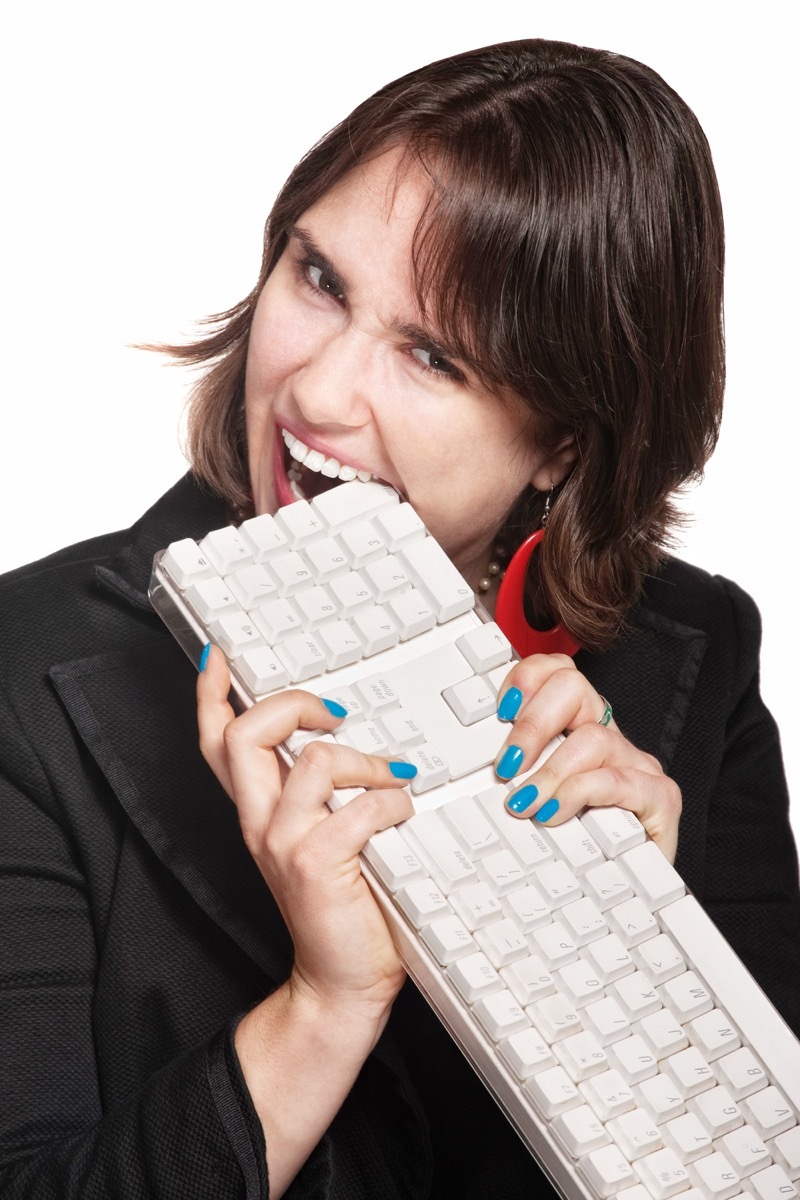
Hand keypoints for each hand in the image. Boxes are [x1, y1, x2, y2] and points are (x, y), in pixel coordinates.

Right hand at [196, 646, 414, 1019]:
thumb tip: (349, 739)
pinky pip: (362, 806)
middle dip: (292, 703)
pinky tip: (402, 816)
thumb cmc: (343, 909)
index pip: (218, 743)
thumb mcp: (320, 840)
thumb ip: (322, 794)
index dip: (211, 695)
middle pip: (245, 734)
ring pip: (315, 760)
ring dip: (365, 761)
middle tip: (333, 711)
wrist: (340, 984)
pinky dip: (393, 802)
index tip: (217, 658)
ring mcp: (284, 842)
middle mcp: (260, 823)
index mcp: (258, 812)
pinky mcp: (316, 863)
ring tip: (390, 780)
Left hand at [494, 654, 681, 861]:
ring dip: (548, 772)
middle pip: (573, 689)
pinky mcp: (660, 796)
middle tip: (505, 765)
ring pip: (592, 738)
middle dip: (532, 725)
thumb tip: (478, 765)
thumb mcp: (534, 797)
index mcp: (579, 727)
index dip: (528, 680)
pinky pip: (616, 780)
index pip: (558, 674)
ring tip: (524, 804)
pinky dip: (577, 794)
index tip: (500, 710)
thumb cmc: (576, 843)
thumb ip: (515, 773)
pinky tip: (554, 813)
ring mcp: (638, 764)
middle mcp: (610, 736)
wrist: (630, 894)